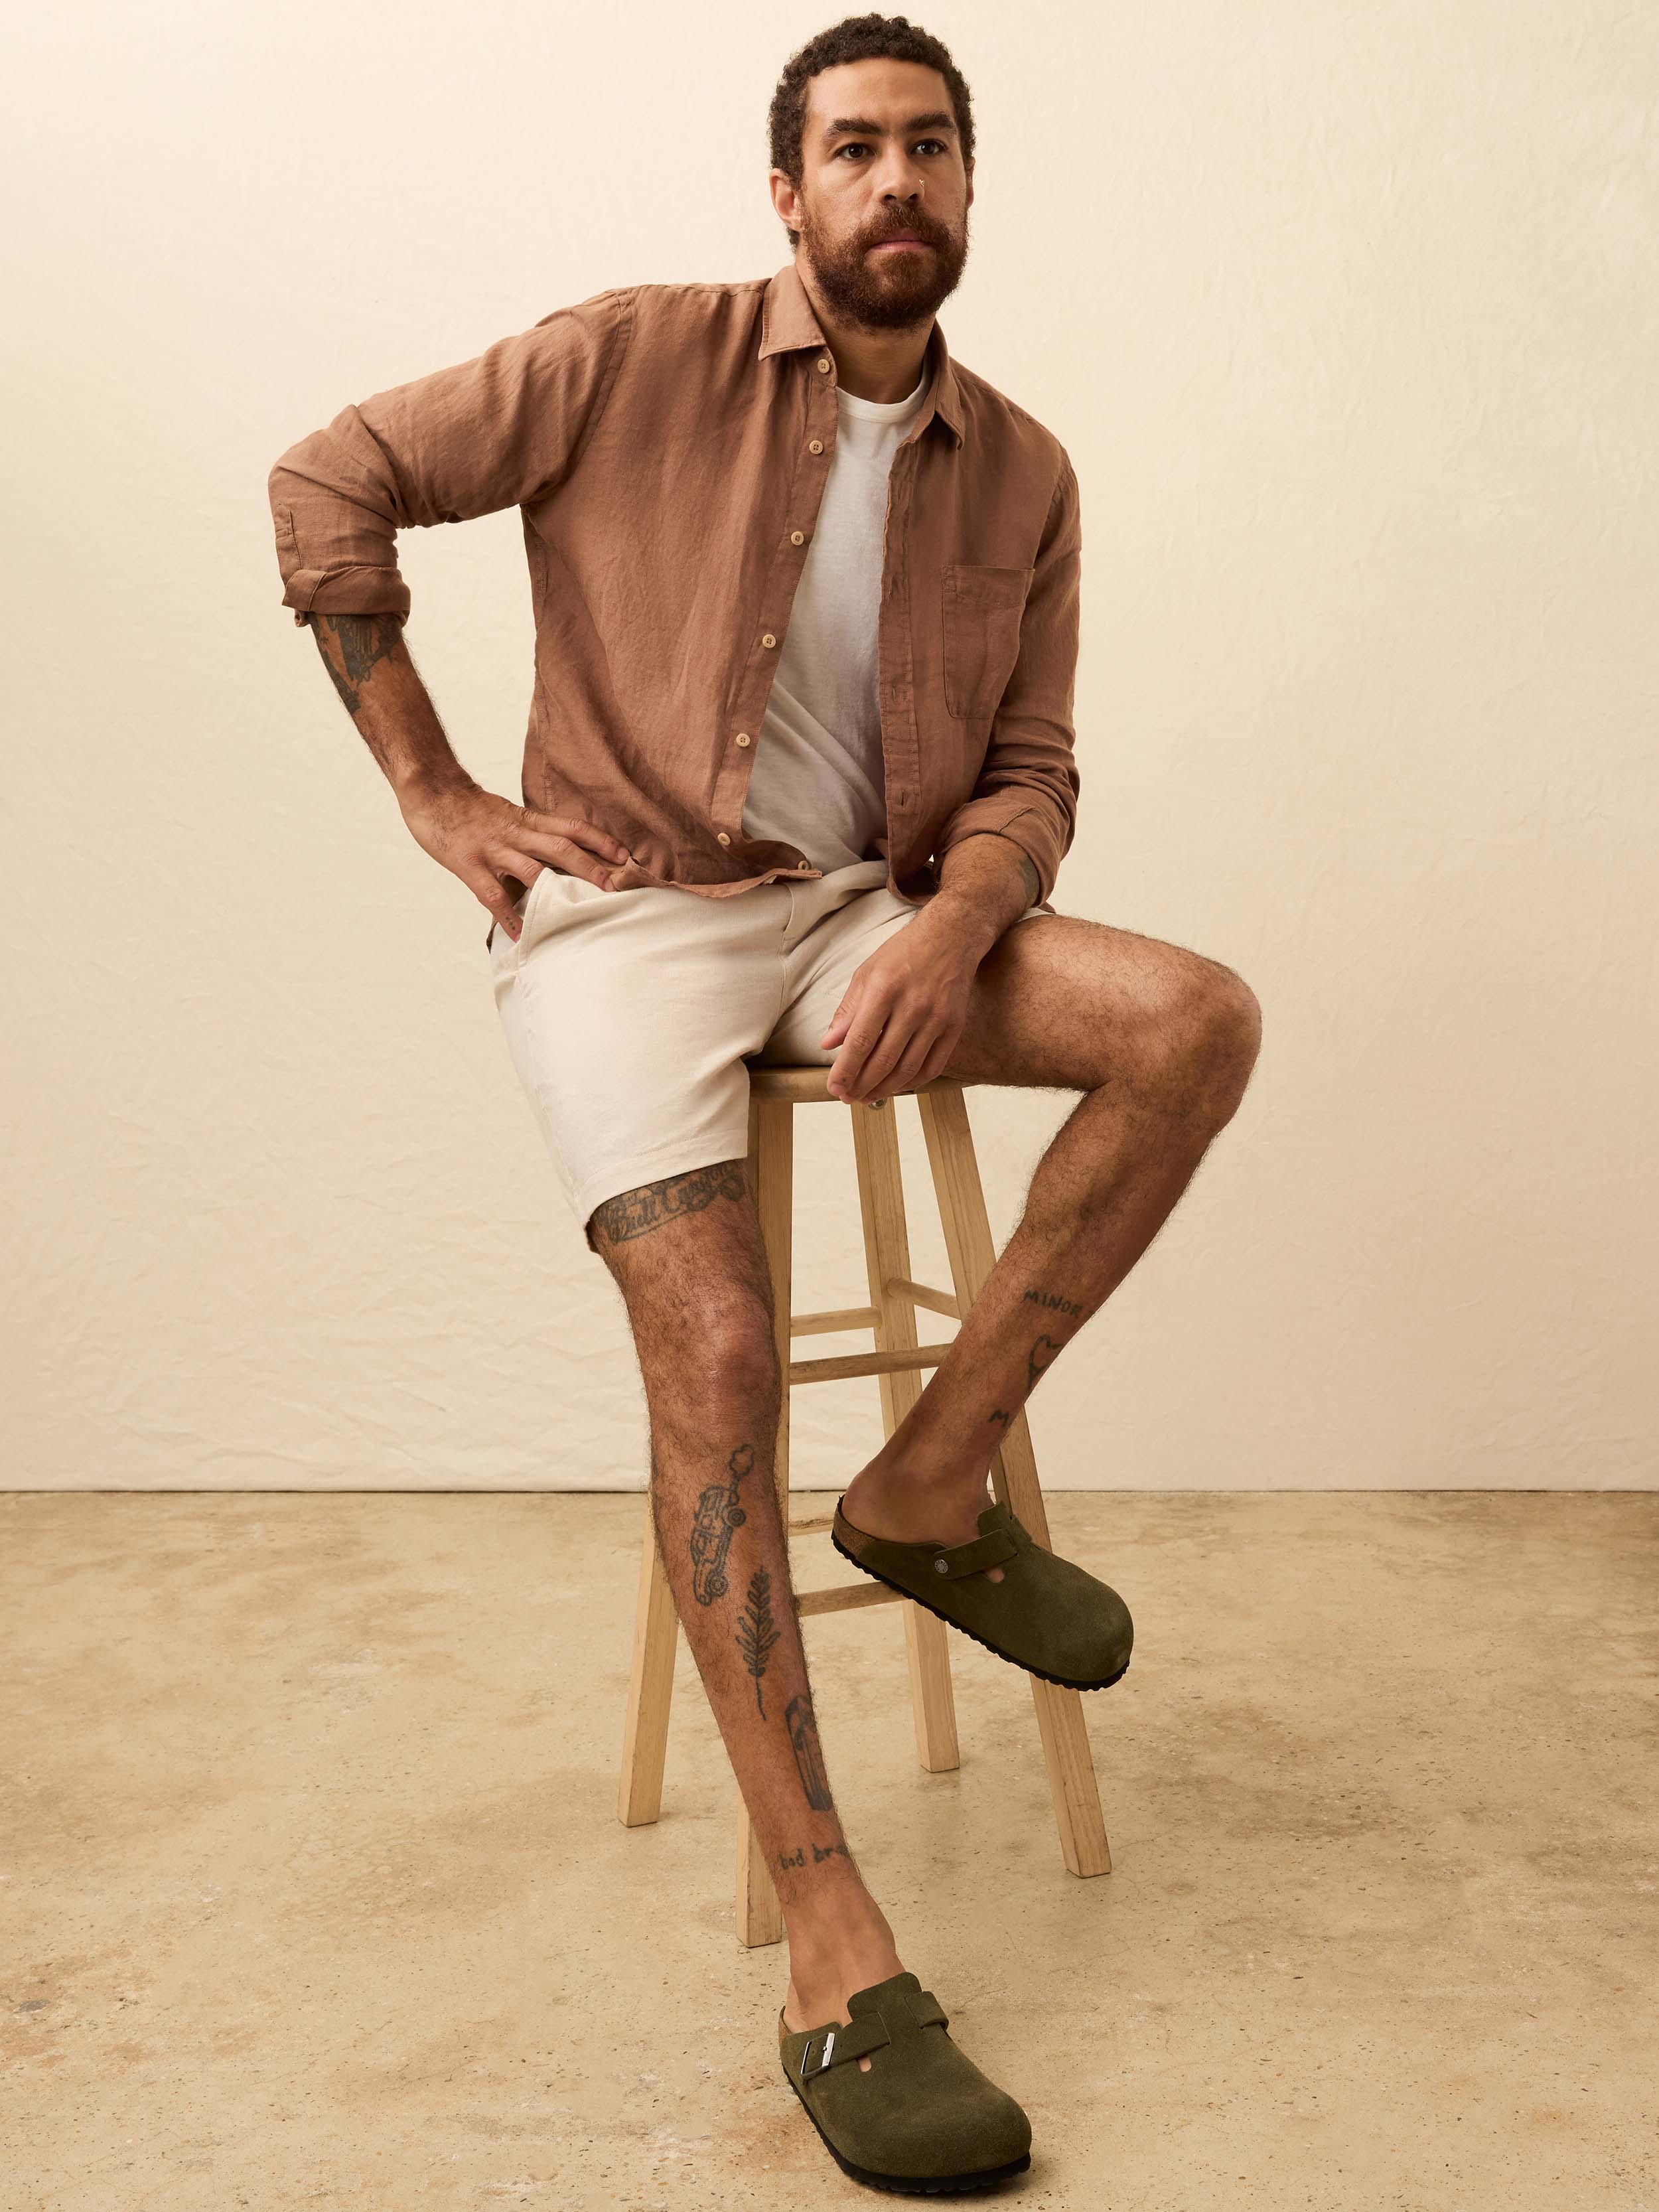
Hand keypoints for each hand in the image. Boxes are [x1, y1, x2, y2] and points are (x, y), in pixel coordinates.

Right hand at [399, 783, 631, 941]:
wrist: (432, 789)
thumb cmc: (471, 809)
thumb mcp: (509, 816)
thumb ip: (531, 837)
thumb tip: (558, 864)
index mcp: (527, 821)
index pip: (571, 827)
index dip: (600, 840)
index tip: (625, 855)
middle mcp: (516, 833)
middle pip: (561, 848)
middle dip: (590, 867)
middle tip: (615, 886)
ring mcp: (493, 849)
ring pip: (532, 869)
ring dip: (556, 891)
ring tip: (577, 911)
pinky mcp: (469, 863)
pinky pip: (492, 894)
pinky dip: (508, 915)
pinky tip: (521, 934)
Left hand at [819, 908, 975, 1103]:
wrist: (950, 938)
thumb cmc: (903, 953)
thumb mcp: (867, 973)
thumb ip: (848, 1010)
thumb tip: (828, 1043)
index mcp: (884, 990)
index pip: (860, 1041)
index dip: (845, 1070)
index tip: (834, 1086)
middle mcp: (912, 1007)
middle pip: (883, 1061)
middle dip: (861, 1085)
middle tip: (846, 1097)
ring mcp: (936, 1019)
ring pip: (907, 1069)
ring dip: (884, 1089)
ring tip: (866, 1097)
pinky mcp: (953, 1028)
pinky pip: (932, 1067)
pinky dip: (912, 1083)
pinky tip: (896, 1087)